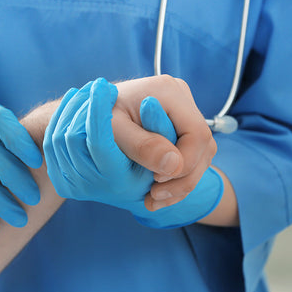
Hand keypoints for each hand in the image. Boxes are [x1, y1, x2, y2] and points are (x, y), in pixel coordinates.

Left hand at [44, 78, 221, 227]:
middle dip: (182, 179)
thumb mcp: (114, 131)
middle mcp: (182, 99)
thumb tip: (174, 165)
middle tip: (153, 196)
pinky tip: (157, 193)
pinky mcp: (182, 129)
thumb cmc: (98, 117)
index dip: (183, 163)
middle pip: (202, 147)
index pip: (197, 135)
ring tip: (152, 199)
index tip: (156, 180)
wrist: (89, 110)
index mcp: (169, 91)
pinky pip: (191, 159)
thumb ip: (141, 145)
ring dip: (180, 184)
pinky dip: (176, 180)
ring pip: (200, 157)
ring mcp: (184, 114)